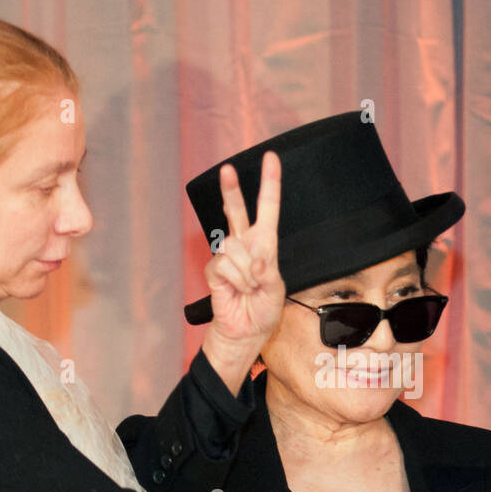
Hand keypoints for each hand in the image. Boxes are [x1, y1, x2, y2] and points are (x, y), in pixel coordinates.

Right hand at [201, 151, 284, 394]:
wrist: (244, 333)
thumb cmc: (263, 312)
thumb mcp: (276, 292)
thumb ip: (268, 273)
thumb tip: (256, 260)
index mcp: (265, 245)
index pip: (267, 210)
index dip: (270, 184)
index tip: (271, 158)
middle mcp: (245, 245)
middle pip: (236, 211)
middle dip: (231, 190)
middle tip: (227, 168)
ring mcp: (227, 256)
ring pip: (235, 249)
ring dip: (247, 274)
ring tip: (249, 289)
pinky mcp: (214, 269)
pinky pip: (225, 265)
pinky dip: (236, 281)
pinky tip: (236, 291)